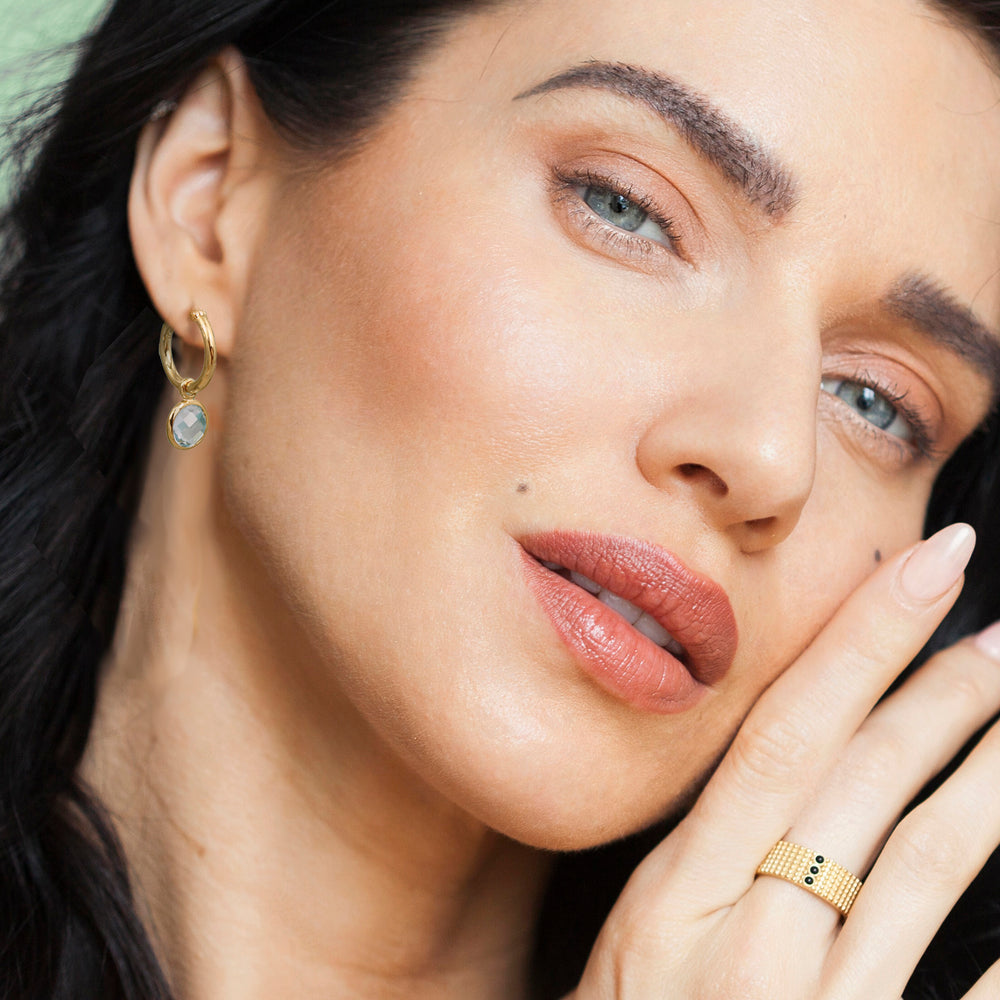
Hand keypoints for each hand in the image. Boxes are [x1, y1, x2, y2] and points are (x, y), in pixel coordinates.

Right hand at [571, 523, 999, 999]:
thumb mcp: (633, 944)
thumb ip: (703, 862)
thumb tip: (788, 770)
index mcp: (674, 893)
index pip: (780, 732)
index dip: (858, 640)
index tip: (921, 566)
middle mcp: (745, 940)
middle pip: (859, 782)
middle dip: (939, 692)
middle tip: (998, 633)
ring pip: (922, 862)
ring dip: (989, 779)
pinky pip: (965, 990)